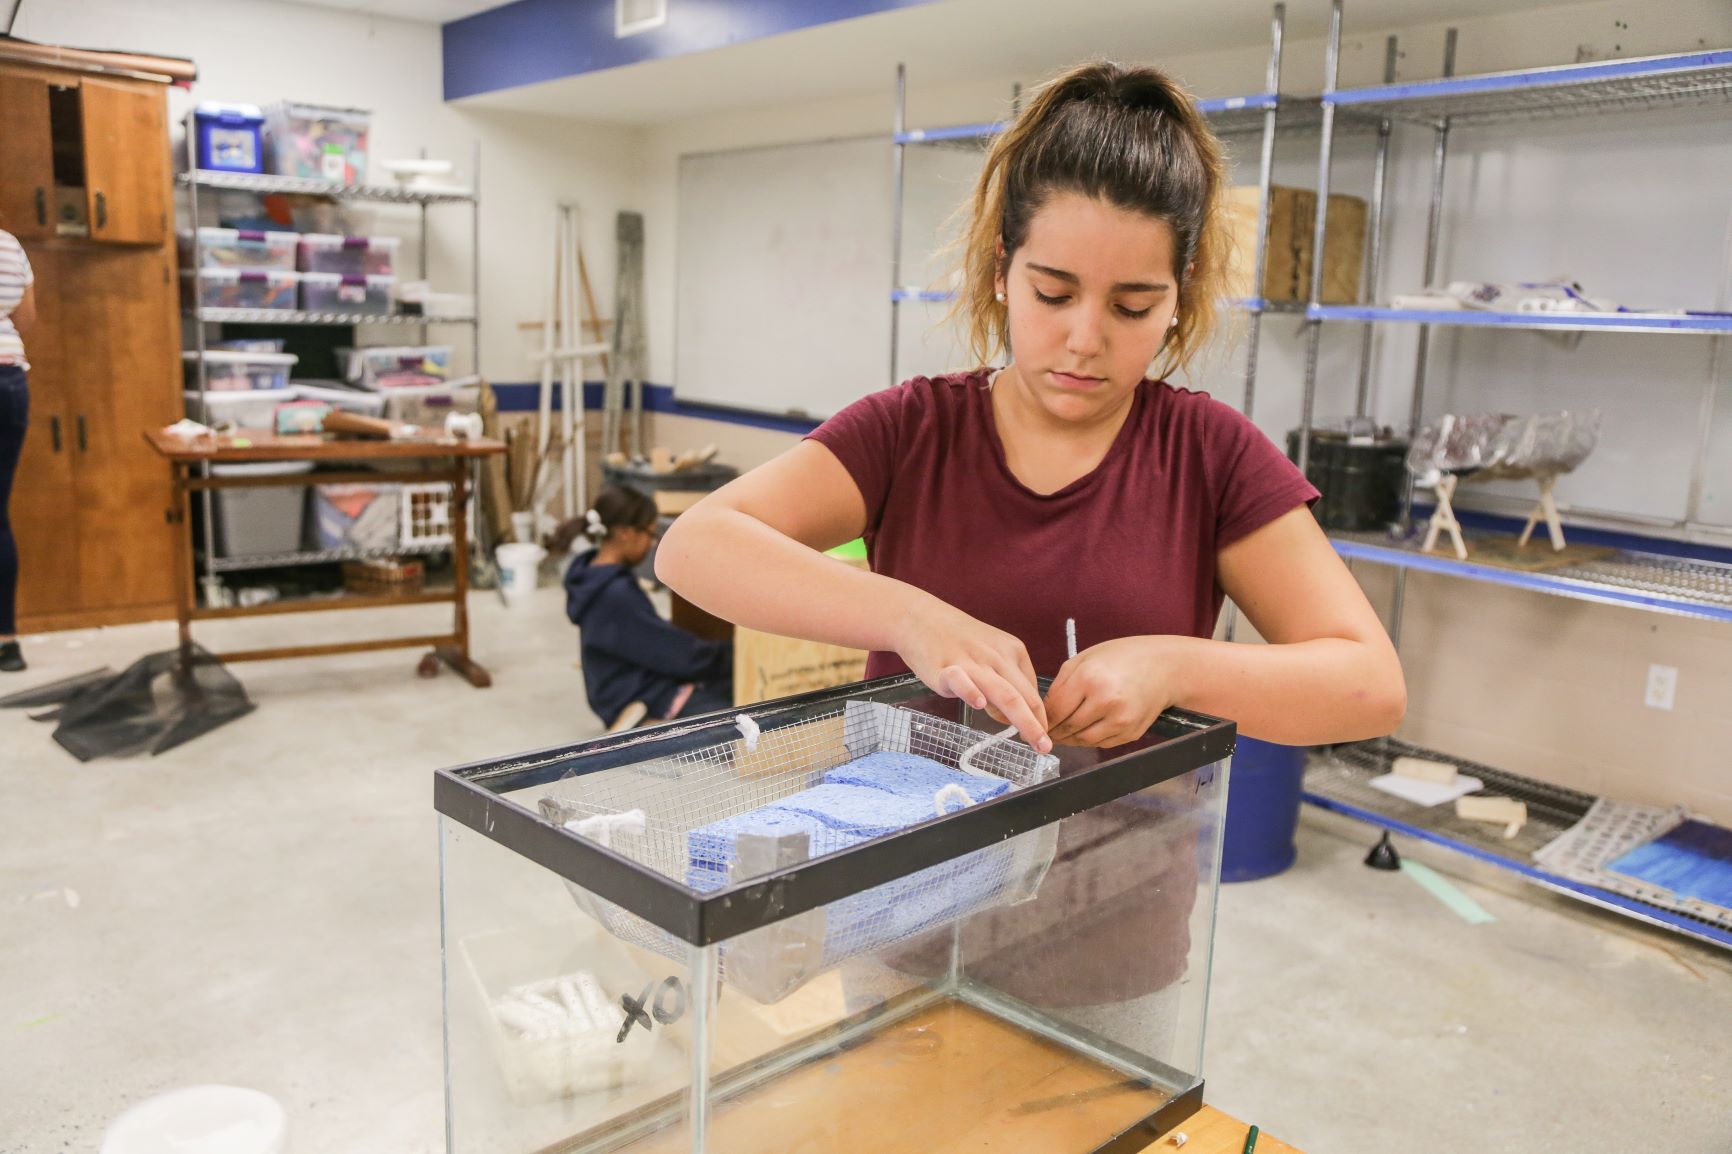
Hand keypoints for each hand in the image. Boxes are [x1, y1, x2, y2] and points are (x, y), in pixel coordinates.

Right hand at [891, 592, 1049, 752]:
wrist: (919, 618)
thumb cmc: (957, 640)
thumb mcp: (991, 653)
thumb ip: (1004, 683)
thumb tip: (1012, 717)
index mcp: (1013, 651)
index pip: (1032, 691)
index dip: (1039, 717)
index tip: (1042, 737)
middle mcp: (997, 657)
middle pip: (1025, 696)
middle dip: (1039, 725)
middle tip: (1047, 748)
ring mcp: (972, 663)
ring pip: (1003, 693)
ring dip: (1023, 719)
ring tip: (1035, 740)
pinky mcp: (945, 668)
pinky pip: (961, 680)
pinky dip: (970, 691)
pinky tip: (979, 704)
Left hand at [1045, 636, 1181, 748]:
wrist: (1165, 667)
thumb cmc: (1123, 657)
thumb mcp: (1085, 658)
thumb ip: (1062, 684)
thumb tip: (1045, 710)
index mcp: (1090, 678)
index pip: (1056, 710)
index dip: (1043, 719)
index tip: (1036, 722)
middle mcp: (1106, 701)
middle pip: (1068, 728)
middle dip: (1053, 731)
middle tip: (1044, 732)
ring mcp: (1121, 720)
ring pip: (1083, 740)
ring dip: (1069, 739)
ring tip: (1061, 733)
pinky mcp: (1131, 732)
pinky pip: (1101, 743)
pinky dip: (1088, 740)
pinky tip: (1084, 731)